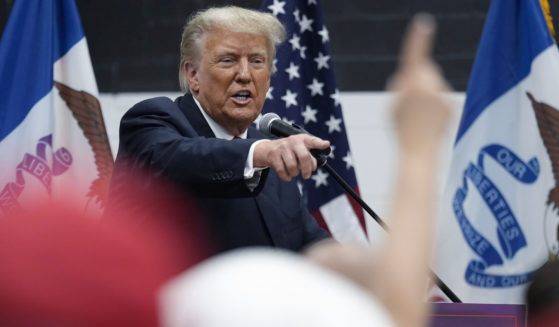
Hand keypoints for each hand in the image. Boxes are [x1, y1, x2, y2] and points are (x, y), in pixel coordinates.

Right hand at [254, 134, 329, 180]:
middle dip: (307, 169)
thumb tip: (313, 167)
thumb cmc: (290, 150)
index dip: (320, 143)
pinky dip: (286, 177)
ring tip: (294, 173)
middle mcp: (293, 142)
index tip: (326, 144)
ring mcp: (282, 148)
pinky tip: (288, 176)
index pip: (313, 141)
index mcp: (303, 139)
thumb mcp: (301, 149)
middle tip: (307, 176)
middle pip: (304, 156)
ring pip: (292, 166)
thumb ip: (310, 157)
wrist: (268, 149)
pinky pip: (282, 171)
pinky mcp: (274, 155)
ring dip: (295, 173)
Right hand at [388, 14, 450, 157]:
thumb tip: (409, 75)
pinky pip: (441, 96)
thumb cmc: (401, 131)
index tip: (423, 23)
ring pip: (433, 83)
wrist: (419, 153)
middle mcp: (430, 88)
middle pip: (423, 70)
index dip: (417, 40)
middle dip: (416, 78)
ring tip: (418, 117)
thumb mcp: (392, 105)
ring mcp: (443, 96)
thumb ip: (400, 85)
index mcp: (411, 86)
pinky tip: (430, 120)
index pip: (414, 57)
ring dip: (426, 93)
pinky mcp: (452, 105)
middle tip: (407, 104)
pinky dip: (435, 104)